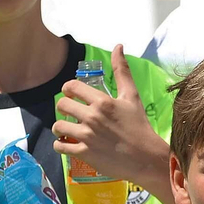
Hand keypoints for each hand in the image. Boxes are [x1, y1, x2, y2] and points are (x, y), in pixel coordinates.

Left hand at [52, 45, 166, 185]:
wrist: (145, 157)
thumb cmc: (139, 125)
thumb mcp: (132, 96)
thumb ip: (122, 71)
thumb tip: (118, 46)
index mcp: (102, 101)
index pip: (71, 87)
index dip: (68, 89)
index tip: (72, 95)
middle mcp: (91, 117)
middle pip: (62, 105)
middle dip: (64, 107)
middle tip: (71, 112)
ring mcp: (86, 136)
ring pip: (58, 126)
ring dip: (60, 127)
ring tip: (68, 129)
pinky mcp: (83, 154)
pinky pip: (60, 146)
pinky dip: (61, 144)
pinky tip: (68, 143)